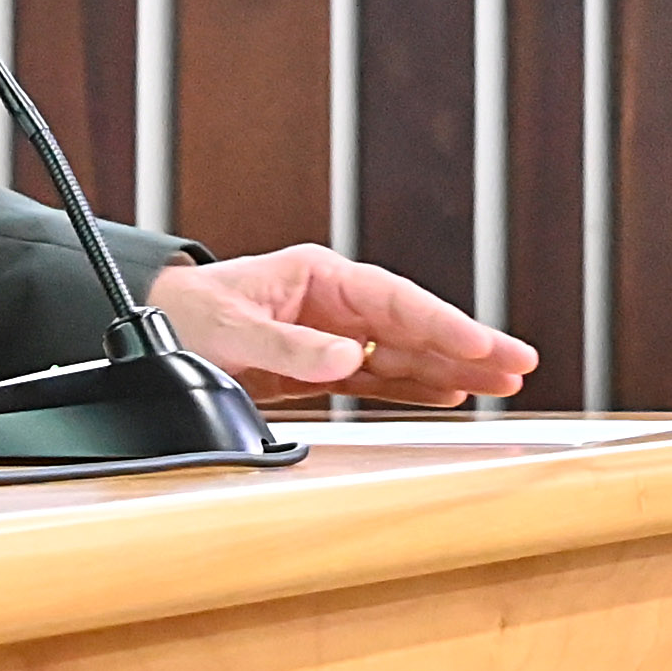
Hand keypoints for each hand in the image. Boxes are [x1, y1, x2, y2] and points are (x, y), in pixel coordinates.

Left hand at [146, 245, 538, 408]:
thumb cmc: (185, 317)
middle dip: (467, 343)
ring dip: (453, 367)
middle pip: (413, 325)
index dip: (440, 324)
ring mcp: (333, 335)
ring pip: (405, 353)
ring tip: (505, 382)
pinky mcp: (323, 368)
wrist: (151, 331)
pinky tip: (452, 392)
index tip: (478, 344)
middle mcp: (334, 304)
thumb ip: (290, 347)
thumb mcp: (232, 331)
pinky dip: (416, 386)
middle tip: (521, 362)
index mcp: (318, 278)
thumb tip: (345, 359)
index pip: (394, 302)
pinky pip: (380, 378)